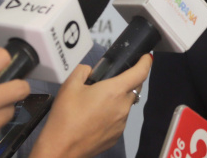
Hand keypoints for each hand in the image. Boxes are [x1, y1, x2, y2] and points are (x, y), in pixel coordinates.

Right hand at [29, 54, 152, 157]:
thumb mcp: (70, 84)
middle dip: (126, 82)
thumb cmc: (66, 115)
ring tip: (95, 103)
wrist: (61, 147)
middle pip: (133, 89)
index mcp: (115, 91)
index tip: (145, 57)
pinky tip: (94, 118)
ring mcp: (121, 124)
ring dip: (117, 100)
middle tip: (108, 82)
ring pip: (125, 105)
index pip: (140, 73)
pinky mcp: (116, 137)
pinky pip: (119, 120)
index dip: (145, 62)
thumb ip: (84, 71)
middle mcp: (123, 107)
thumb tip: (91, 72)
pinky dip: (112, 115)